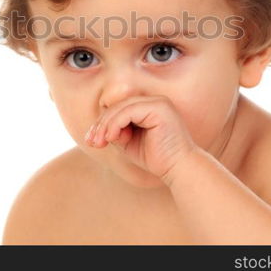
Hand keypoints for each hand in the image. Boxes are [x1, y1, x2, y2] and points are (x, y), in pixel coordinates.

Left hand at [84, 95, 198, 183]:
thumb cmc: (157, 158)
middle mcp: (155, 101)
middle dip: (101, 124)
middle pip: (119, 106)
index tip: (91, 140)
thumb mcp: (129, 143)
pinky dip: (115, 124)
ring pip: (121, 108)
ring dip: (106, 125)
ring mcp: (158, 102)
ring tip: (99, 142)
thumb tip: (98, 127)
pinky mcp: (159, 107)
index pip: (120, 109)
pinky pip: (129, 111)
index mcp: (150, 107)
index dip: (103, 123)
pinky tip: (110, 138)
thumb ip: (116, 132)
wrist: (179, 169)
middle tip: (91, 142)